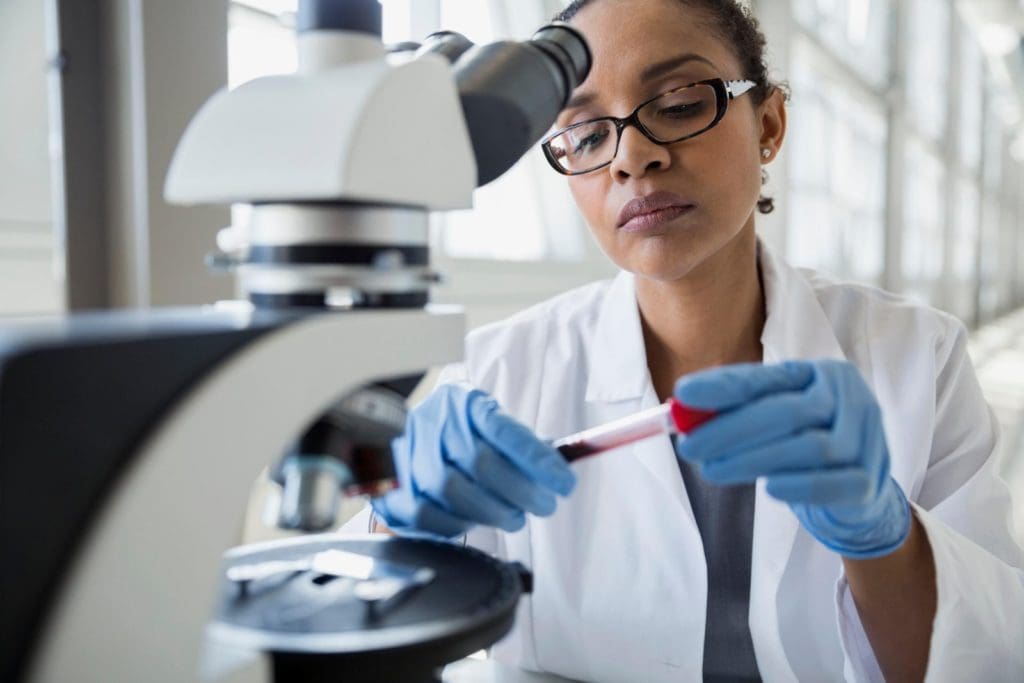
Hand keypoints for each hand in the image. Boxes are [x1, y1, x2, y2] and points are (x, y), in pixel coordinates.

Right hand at [372, 384, 576, 538]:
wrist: (409, 440)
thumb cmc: (463, 436)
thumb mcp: (492, 427)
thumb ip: (523, 448)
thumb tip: (558, 474)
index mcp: (463, 402)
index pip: (504, 430)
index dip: (537, 460)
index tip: (565, 484)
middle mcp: (433, 422)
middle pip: (480, 464)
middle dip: (520, 492)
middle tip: (544, 506)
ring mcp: (409, 454)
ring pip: (453, 492)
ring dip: (493, 513)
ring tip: (514, 517)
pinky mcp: (395, 487)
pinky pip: (428, 515)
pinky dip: (460, 525)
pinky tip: (477, 521)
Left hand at [673, 360, 910, 558]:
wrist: (855, 491)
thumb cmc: (803, 443)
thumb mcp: (770, 418)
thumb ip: (734, 410)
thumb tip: (682, 409)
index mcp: (819, 374)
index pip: (766, 378)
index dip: (723, 386)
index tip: (683, 395)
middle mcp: (848, 398)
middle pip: (786, 412)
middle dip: (731, 431)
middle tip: (690, 448)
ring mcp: (867, 437)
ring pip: (810, 447)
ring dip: (755, 461)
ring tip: (714, 471)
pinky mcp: (870, 478)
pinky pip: (834, 482)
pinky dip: (800, 486)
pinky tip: (769, 489)